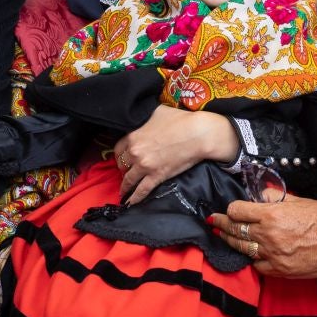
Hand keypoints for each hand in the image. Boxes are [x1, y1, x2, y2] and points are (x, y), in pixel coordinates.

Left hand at [114, 106, 238, 203]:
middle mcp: (136, 152)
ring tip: (123, 191)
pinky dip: (135, 198)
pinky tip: (130, 203)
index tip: (122, 158)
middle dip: (123, 169)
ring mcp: (145, 166)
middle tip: (126, 172)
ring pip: (129, 179)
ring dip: (125, 186)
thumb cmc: (180, 120)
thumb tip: (143, 118)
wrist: (198, 134)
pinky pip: (142, 191)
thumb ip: (145, 119)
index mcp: (134, 136)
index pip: (118, 148)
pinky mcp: (157, 177)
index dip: (120, 154)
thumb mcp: (157, 112)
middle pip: (122, 164)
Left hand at [208, 195, 316, 278]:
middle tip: (214, 222)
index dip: (232, 208)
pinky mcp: (279, 270)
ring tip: (223, 236)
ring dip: (230, 241)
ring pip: (241, 248)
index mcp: (272, 215)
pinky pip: (257, 266)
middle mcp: (268, 235)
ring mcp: (272, 255)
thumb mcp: (300, 201)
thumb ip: (276, 198)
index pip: (238, 210)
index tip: (230, 209)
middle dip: (222, 224)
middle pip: (235, 230)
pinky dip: (252, 259)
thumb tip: (260, 195)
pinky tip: (249, 254)